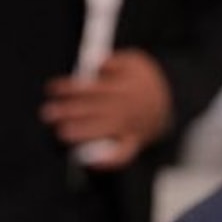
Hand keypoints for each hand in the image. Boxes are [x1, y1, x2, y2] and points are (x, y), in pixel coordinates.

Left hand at [40, 48, 171, 169]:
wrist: (173, 96)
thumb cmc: (146, 79)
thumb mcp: (134, 59)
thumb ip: (113, 60)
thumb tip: (95, 62)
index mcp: (121, 86)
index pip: (91, 87)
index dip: (69, 88)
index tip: (53, 88)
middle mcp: (123, 108)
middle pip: (93, 109)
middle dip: (69, 111)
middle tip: (49, 113)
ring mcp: (128, 126)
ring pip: (103, 130)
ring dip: (81, 133)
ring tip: (62, 133)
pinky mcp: (133, 141)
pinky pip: (122, 155)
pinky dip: (108, 161)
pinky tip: (90, 162)